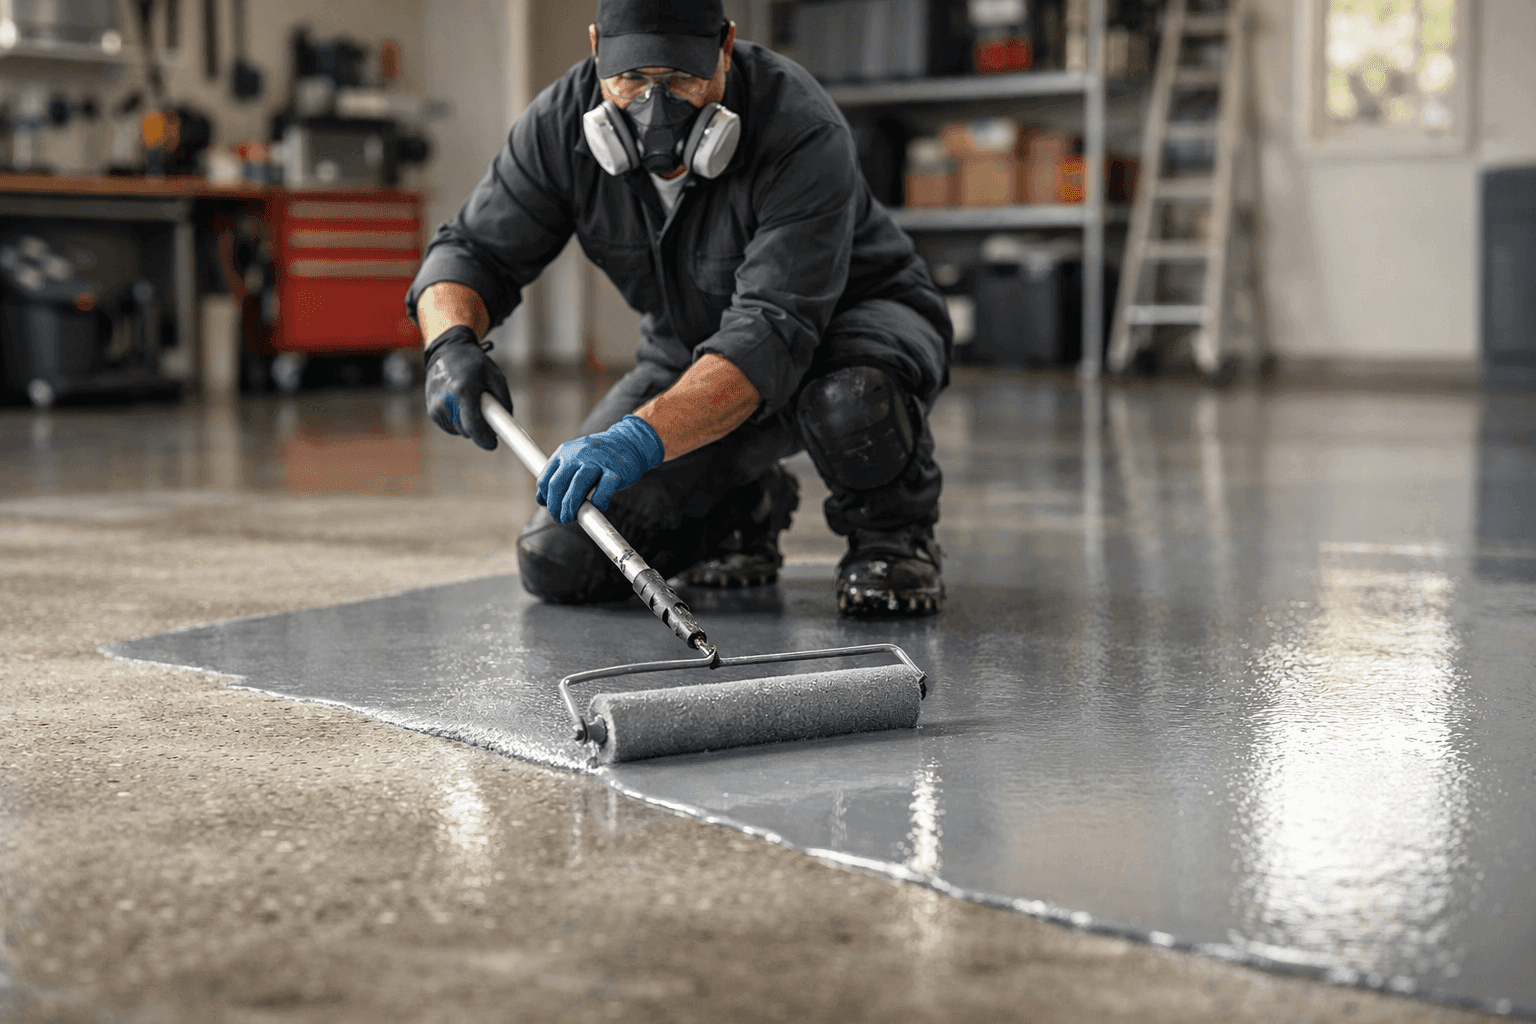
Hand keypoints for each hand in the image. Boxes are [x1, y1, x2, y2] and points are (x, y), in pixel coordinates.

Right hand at [423, 325, 512, 449]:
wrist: (447, 352)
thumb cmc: (475, 364)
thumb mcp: (495, 376)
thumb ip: (504, 400)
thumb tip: (506, 424)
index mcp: (462, 390)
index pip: (473, 426)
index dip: (484, 439)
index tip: (493, 445)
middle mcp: (446, 400)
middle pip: (467, 431)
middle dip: (480, 430)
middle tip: (488, 418)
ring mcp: (436, 406)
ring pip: (459, 431)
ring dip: (469, 425)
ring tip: (472, 404)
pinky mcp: (431, 411)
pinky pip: (450, 427)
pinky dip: (459, 422)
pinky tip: (460, 405)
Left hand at [537, 415, 664, 522]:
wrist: (630, 441)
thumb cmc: (599, 457)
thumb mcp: (575, 458)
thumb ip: (559, 475)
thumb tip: (541, 500)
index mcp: (565, 452)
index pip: (546, 479)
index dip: (545, 498)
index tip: (550, 509)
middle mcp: (578, 455)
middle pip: (557, 484)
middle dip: (555, 507)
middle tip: (561, 518)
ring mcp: (597, 462)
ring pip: (577, 486)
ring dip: (571, 507)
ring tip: (571, 519)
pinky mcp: (616, 471)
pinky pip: (603, 491)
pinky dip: (598, 504)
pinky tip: (598, 508)